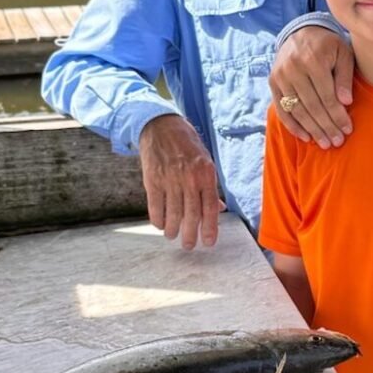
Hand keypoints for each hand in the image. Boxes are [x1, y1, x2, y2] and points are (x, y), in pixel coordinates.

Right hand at [138, 113, 222, 248]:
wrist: (161, 127)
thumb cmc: (187, 145)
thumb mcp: (205, 161)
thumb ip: (211, 186)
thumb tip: (219, 209)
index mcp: (206, 174)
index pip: (210, 208)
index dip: (210, 228)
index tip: (208, 242)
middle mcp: (189, 178)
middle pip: (191, 215)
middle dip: (190, 235)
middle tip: (189, 246)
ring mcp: (170, 179)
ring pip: (173, 214)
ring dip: (173, 230)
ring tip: (172, 236)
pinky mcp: (153, 180)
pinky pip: (155, 207)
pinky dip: (158, 220)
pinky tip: (160, 225)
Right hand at [270, 27, 356, 147]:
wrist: (301, 32)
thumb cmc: (327, 46)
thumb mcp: (343, 54)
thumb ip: (345, 77)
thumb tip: (346, 102)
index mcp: (313, 59)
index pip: (327, 95)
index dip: (337, 115)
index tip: (347, 129)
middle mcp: (293, 68)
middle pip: (312, 105)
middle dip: (326, 126)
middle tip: (337, 142)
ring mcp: (280, 76)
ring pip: (297, 110)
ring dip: (311, 129)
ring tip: (325, 143)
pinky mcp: (272, 82)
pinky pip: (281, 108)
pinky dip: (293, 125)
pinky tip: (306, 137)